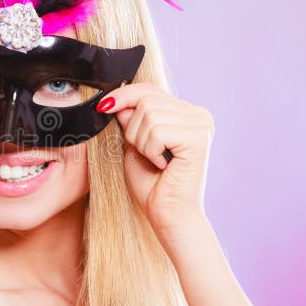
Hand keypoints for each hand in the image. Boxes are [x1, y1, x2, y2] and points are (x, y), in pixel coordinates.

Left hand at [97, 82, 214, 241]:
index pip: (150, 90)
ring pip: (149, 115)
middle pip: (147, 99)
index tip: (103, 107)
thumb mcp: (134, 143)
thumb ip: (129, 119)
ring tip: (155, 161)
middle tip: (144, 153)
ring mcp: (202, 124)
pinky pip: (157, 131)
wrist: (167, 215)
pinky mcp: (198, 138)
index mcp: (186, 113)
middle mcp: (198, 115)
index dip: (124, 95)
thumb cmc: (152, 184)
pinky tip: (163, 165)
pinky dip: (151, 150)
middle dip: (132, 128)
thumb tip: (116, 97)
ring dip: (141, 142)